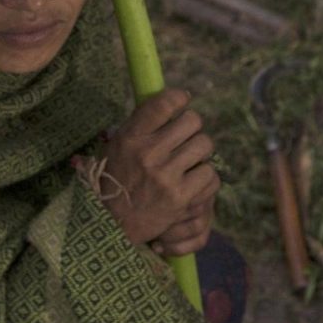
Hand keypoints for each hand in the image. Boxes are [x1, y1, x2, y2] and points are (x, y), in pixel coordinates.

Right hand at [86, 88, 218, 248]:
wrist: (112, 224)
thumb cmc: (115, 179)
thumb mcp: (116, 146)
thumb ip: (141, 125)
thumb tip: (171, 101)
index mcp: (130, 137)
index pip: (164, 103)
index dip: (179, 98)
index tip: (183, 101)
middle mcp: (149, 154)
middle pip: (192, 121)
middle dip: (192, 126)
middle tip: (186, 136)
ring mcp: (166, 177)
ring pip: (205, 145)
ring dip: (200, 151)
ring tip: (190, 159)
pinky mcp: (181, 198)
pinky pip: (210, 174)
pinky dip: (205, 176)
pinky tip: (194, 179)